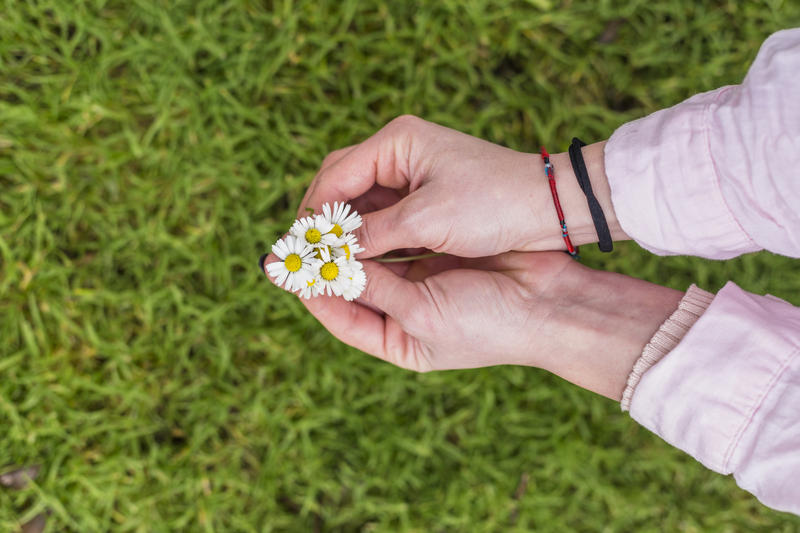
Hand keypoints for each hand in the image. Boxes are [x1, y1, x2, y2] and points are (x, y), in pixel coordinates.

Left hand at [285, 252, 681, 399]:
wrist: (549, 303)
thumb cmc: (488, 323)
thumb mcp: (421, 313)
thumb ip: (373, 287)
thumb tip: (327, 265)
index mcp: (396, 341)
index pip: (339, 315)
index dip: (311, 290)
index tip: (286, 264)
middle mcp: (402, 312)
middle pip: (352, 284)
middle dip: (328, 260)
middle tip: (298, 232)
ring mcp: (420, 281)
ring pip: (372, 257)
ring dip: (351, 238)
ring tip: (322, 216)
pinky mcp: (437, 254)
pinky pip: (398, 237)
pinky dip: (380, 225)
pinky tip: (361, 207)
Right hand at [299, 115, 626, 257]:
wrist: (548, 209)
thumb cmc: (492, 204)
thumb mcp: (426, 221)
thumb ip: (372, 234)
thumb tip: (326, 251)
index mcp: (396, 143)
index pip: (335, 176)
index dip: (313, 214)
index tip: (299, 248)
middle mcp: (399, 153)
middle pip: (342, 186)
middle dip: (325, 222)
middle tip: (308, 258)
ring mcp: (413, 176)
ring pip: (362, 205)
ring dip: (347, 233)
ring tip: (328, 264)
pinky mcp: (426, 199)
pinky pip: (385, 217)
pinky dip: (371, 238)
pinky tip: (360, 262)